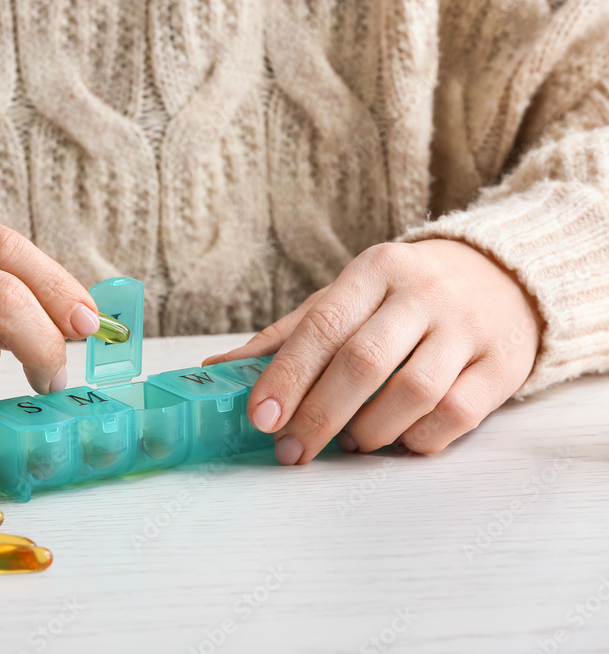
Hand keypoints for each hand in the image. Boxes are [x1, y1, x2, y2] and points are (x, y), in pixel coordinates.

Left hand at [204, 240, 541, 464]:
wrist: (504, 276)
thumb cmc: (403, 297)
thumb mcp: (346, 298)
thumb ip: (287, 336)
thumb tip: (215, 368)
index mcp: (375, 270)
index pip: (323, 325)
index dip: (288, 376)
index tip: (261, 417)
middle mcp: (423, 293)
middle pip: (363, 362)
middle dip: (319, 415)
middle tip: (292, 450)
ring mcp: (468, 327)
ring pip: (413, 392)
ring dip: (370, 431)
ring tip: (350, 443)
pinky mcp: (503, 364)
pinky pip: (456, 415)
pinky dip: (418, 440)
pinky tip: (398, 442)